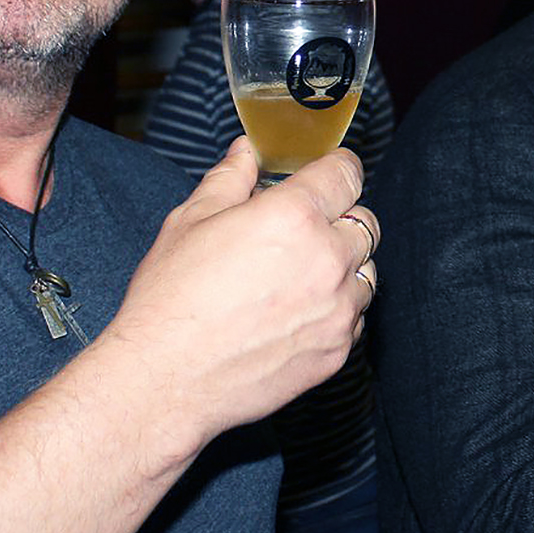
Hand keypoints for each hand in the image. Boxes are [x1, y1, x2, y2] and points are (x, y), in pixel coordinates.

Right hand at [104, 139, 378, 463]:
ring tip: (299, 276)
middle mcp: (327, 259)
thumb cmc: (170, 298)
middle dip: (342, 218)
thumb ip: (229, 179)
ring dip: (344, 266)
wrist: (166, 379)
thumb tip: (246, 152)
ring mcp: (338, 309)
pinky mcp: (337, 351)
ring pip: (367, 272)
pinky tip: (297, 313)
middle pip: (366, 223)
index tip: (331, 173)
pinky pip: (356, 317)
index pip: (347, 174)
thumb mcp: (191, 221)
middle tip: (305, 229)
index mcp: (294, 216)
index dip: (338, 169)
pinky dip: (338, 309)